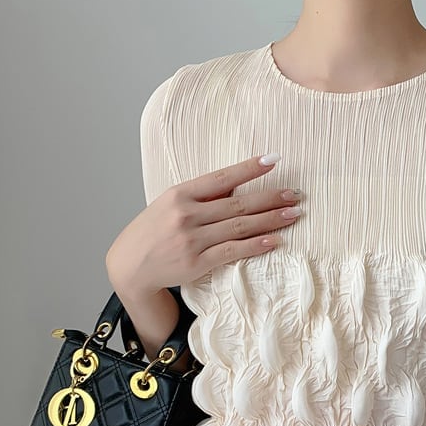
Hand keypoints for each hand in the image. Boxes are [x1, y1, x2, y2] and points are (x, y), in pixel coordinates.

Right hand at [105, 154, 302, 293]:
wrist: (130, 265)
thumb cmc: (154, 231)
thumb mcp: (171, 205)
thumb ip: (202, 197)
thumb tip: (239, 184)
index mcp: (180, 194)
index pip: (221, 177)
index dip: (249, 168)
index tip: (274, 160)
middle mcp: (186, 215)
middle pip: (237, 203)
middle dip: (270, 198)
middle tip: (295, 195)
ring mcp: (192, 240)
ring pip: (239, 226)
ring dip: (270, 220)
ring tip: (293, 215)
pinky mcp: (196, 263)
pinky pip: (232, 252)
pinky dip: (255, 245)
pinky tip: (273, 240)